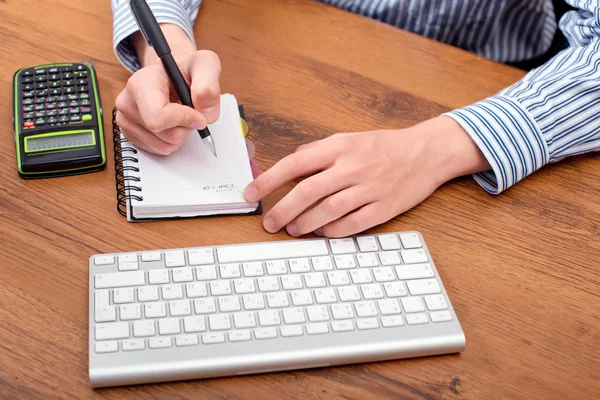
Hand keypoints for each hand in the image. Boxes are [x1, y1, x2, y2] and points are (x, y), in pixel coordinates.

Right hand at [115, 25, 220, 154]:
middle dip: (186, 127)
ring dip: (181, 135)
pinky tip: (172, 123)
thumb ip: (209, 86)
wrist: (172, 76)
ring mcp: (126, 120)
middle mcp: (127, 102)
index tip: (198, 113)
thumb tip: (206, 113)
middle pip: (165, 135)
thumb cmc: (187, 70)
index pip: (158, 117)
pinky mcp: (131, 134)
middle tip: (189, 111)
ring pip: (164, 146)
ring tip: (180, 114)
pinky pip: (160, 150)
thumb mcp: (205, 65)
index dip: (185, 120)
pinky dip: (172, 141)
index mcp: (141, 82)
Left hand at [244, 116, 489, 237]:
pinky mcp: (384, 207)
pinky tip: (321, 233)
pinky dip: (332, 231)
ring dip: (305, 224)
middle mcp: (353, 166)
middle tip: (269, 223)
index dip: (269, 180)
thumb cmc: (384, 146)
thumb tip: (293, 158)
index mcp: (340, 147)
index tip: (251, 194)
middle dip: (282, 210)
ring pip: (328, 211)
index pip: (295, 164)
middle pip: (308, 191)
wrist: (426, 153)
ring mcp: (369, 188)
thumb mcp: (350, 138)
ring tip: (292, 230)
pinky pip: (353, 224)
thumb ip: (319, 149)